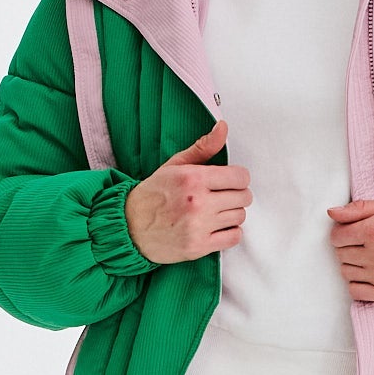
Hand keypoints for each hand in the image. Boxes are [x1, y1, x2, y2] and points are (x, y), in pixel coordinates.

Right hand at [124, 119, 252, 262]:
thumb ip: (202, 148)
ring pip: (240, 216)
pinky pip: (234, 237)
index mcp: (192, 178)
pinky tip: (217, 226)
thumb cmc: (153, 194)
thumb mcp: (175, 165)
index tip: (231, 181)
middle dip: (237, 194)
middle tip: (223, 196)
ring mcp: (198, 226)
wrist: (130, 226)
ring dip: (232, 213)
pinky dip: (230, 232)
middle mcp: (197, 202)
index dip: (238, 178)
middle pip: (243, 197)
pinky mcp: (199, 246)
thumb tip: (223, 128)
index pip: (240, 177)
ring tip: (216, 211)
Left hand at [326, 197, 373, 301]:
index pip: (337, 236)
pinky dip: (357, 284)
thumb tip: (332, 213)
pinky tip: (370, 276)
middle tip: (366, 245)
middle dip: (348, 248)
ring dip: (353, 265)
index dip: (342, 233)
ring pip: (346, 272)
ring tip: (371, 259)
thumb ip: (361, 208)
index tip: (353, 233)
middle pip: (341, 254)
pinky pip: (356, 291)